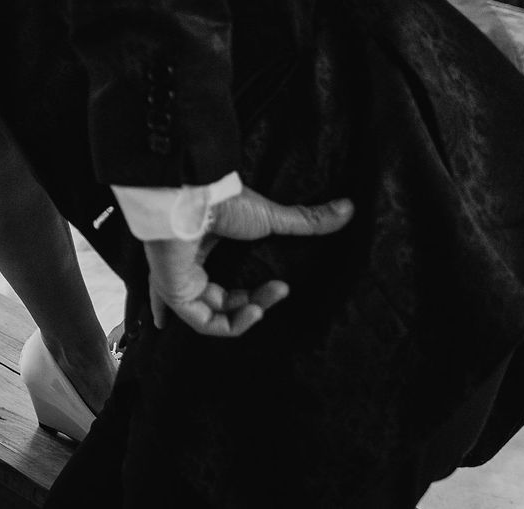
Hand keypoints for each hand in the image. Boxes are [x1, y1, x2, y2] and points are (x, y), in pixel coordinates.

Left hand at [143, 189, 353, 337]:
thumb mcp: (269, 215)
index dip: (245, 292)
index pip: (216, 277)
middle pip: (220, 300)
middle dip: (255, 303)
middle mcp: (186, 266)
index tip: (280, 286)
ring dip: (248, 315)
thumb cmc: (224, 201)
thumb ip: (305, 221)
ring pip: (214, 315)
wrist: (193, 198)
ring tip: (266, 306)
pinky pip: (204, 323)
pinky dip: (233, 325)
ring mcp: (178, 281)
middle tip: (281, 289)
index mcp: (201, 246)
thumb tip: (348, 208)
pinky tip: (256, 312)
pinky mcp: (175, 293)